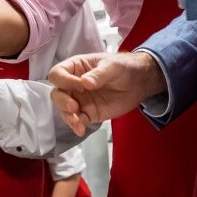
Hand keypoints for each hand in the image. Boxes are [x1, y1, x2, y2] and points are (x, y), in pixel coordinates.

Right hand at [47, 51, 166, 135]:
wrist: (140, 83)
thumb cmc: (124, 67)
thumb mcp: (112, 66)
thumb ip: (99, 74)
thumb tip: (84, 82)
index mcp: (76, 67)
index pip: (58, 74)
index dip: (64, 80)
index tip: (79, 85)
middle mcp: (73, 84)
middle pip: (57, 93)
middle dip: (62, 101)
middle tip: (74, 106)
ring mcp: (80, 100)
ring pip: (64, 109)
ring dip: (67, 116)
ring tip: (77, 121)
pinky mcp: (88, 113)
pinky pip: (77, 121)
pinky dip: (76, 126)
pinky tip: (80, 129)